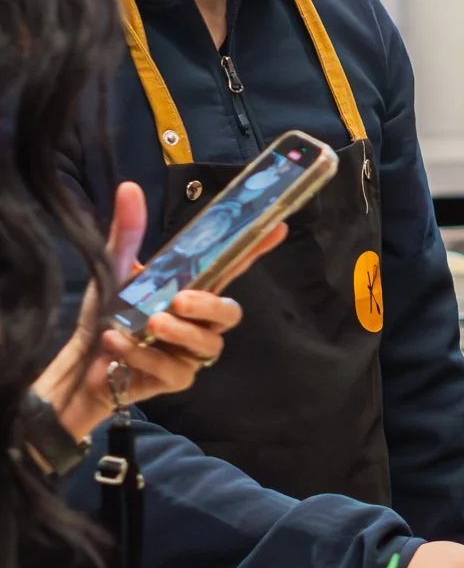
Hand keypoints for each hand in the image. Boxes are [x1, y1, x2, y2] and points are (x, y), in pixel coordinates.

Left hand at [36, 182, 285, 439]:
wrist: (80, 362)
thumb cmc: (105, 314)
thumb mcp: (115, 268)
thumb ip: (127, 231)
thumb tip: (128, 188)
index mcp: (192, 289)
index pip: (232, 267)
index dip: (257, 249)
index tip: (278, 227)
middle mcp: (199, 321)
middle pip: (231, 313)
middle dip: (209, 306)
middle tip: (179, 301)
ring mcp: (191, 353)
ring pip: (208, 344)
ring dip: (178, 333)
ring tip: (147, 325)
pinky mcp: (176, 379)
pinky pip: (175, 369)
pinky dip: (145, 356)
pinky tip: (119, 346)